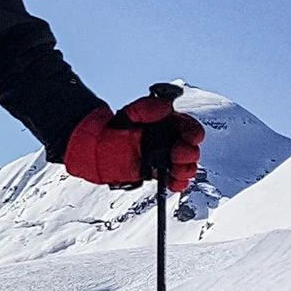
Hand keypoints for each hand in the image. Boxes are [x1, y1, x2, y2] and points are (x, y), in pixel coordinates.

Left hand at [62, 90, 204, 191]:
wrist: (97, 151)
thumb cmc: (114, 130)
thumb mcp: (129, 114)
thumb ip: (146, 108)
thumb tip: (165, 107)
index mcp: (167, 124)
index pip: (188, 128)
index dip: (193, 133)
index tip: (190, 138)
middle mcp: (169, 141)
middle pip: (190, 149)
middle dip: (189, 153)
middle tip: (177, 154)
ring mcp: (165, 158)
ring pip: (186, 166)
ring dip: (185, 170)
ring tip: (176, 169)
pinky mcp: (158, 173)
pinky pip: (175, 180)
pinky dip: (178, 183)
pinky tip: (173, 182)